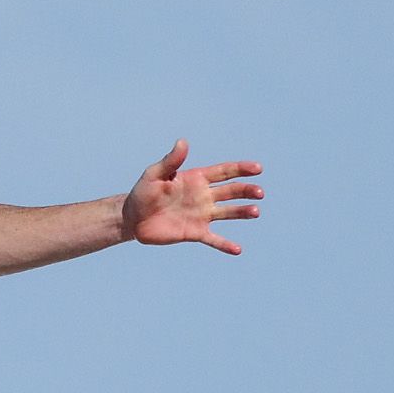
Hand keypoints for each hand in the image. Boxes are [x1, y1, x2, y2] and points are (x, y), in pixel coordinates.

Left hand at [120, 139, 264, 253]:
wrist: (134, 218)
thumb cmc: (143, 192)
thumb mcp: (155, 174)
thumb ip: (171, 161)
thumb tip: (183, 142)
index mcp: (197, 179)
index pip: (224, 172)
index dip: (241, 169)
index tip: (257, 169)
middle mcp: (203, 196)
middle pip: (231, 192)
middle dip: (246, 191)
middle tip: (259, 193)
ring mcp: (201, 215)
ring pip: (228, 213)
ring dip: (242, 212)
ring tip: (255, 212)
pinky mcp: (195, 232)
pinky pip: (213, 239)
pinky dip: (225, 244)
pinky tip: (238, 250)